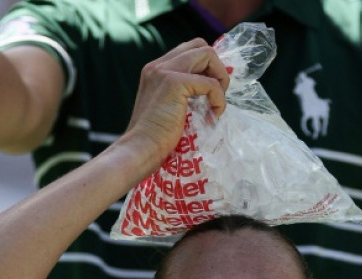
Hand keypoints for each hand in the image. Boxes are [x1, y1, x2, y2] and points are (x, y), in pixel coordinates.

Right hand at [122, 39, 229, 170]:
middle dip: (216, 68)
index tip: (210, 92)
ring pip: (208, 54)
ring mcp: (165, 71)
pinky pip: (211, 83)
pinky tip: (212, 117)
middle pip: (201, 45)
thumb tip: (210, 93)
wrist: (140, 150)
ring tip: (215, 105)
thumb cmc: (154, 140)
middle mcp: (158, 65)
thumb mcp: (168, 109)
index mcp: (155, 70)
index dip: (207, 67)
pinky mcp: (174, 83)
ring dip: (220, 79)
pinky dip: (219, 100)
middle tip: (215, 96)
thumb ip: (182, 95)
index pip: (190, 51)